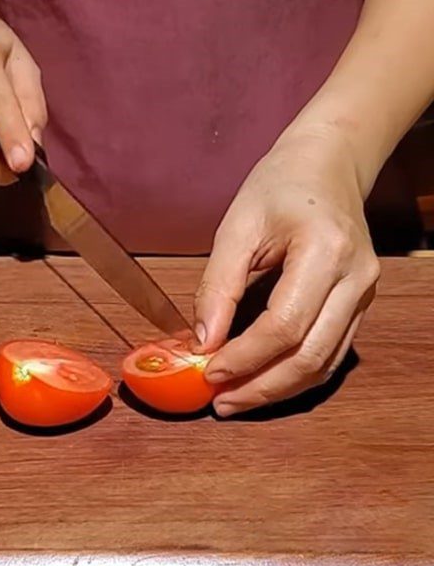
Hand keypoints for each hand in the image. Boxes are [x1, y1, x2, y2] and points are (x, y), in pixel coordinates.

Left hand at [193, 129, 380, 416]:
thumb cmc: (279, 184)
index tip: (207, 372)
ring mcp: (364, 294)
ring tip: (235, 400)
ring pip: (325, 363)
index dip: (244, 357)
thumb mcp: (236, 226)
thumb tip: (202, 341)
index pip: (284, 326)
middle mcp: (355, 279)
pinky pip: (331, 352)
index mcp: (325, 252)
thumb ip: (218, 286)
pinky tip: (264, 381)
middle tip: (219, 402)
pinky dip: (297, 374)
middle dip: (261, 387)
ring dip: (278, 389)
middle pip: (310, 356)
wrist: (328, 163)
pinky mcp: (359, 303)